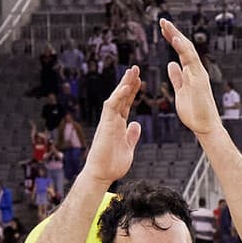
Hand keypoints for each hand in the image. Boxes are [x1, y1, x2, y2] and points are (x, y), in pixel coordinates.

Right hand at [86, 67, 143, 182]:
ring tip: (132, 71)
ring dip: (124, 84)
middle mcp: (113, 120)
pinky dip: (119, 96)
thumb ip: (131, 136)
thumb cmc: (112, 164)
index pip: (126, 104)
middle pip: (121, 97)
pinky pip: (111, 107)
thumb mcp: (128, 148)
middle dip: (129, 82)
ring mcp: (108, 121)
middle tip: (136, 68)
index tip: (139, 80)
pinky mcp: (106, 125)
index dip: (133, 92)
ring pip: (116, 98)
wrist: (102, 174)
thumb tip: (136, 125)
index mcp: (119, 124)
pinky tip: (126, 86)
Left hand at [161, 21, 219, 135]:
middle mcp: (197, 71)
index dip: (172, 39)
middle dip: (173, 32)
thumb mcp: (180, 91)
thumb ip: (177, 77)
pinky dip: (183, 48)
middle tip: (162, 21)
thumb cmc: (195, 113)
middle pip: (185, 46)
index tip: (163, 29)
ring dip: (177, 36)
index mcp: (191, 73)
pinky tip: (174, 38)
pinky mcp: (199, 80)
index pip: (181, 51)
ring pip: (188, 50)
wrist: (205, 127)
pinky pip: (191, 61)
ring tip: (166, 25)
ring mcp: (199, 74)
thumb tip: (171, 64)